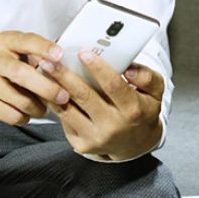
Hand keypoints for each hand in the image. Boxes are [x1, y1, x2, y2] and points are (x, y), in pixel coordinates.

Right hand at [0, 31, 69, 124]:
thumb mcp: (5, 46)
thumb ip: (29, 52)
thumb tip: (59, 65)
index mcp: (4, 42)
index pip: (25, 41)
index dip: (44, 47)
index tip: (59, 55)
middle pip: (22, 74)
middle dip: (47, 87)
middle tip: (64, 96)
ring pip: (19, 99)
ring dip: (38, 107)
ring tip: (43, 108)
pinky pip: (10, 114)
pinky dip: (24, 117)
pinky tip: (26, 114)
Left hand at [42, 51, 164, 160]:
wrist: (135, 144)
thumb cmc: (143, 111)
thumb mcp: (155, 93)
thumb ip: (147, 77)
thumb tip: (129, 67)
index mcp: (132, 110)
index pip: (113, 86)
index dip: (98, 68)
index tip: (84, 52)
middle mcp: (113, 126)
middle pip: (84, 96)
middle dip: (65, 75)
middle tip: (50, 59)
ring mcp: (95, 138)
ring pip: (68, 109)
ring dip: (53, 88)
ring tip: (43, 70)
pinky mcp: (82, 145)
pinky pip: (64, 121)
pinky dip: (54, 103)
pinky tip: (47, 89)